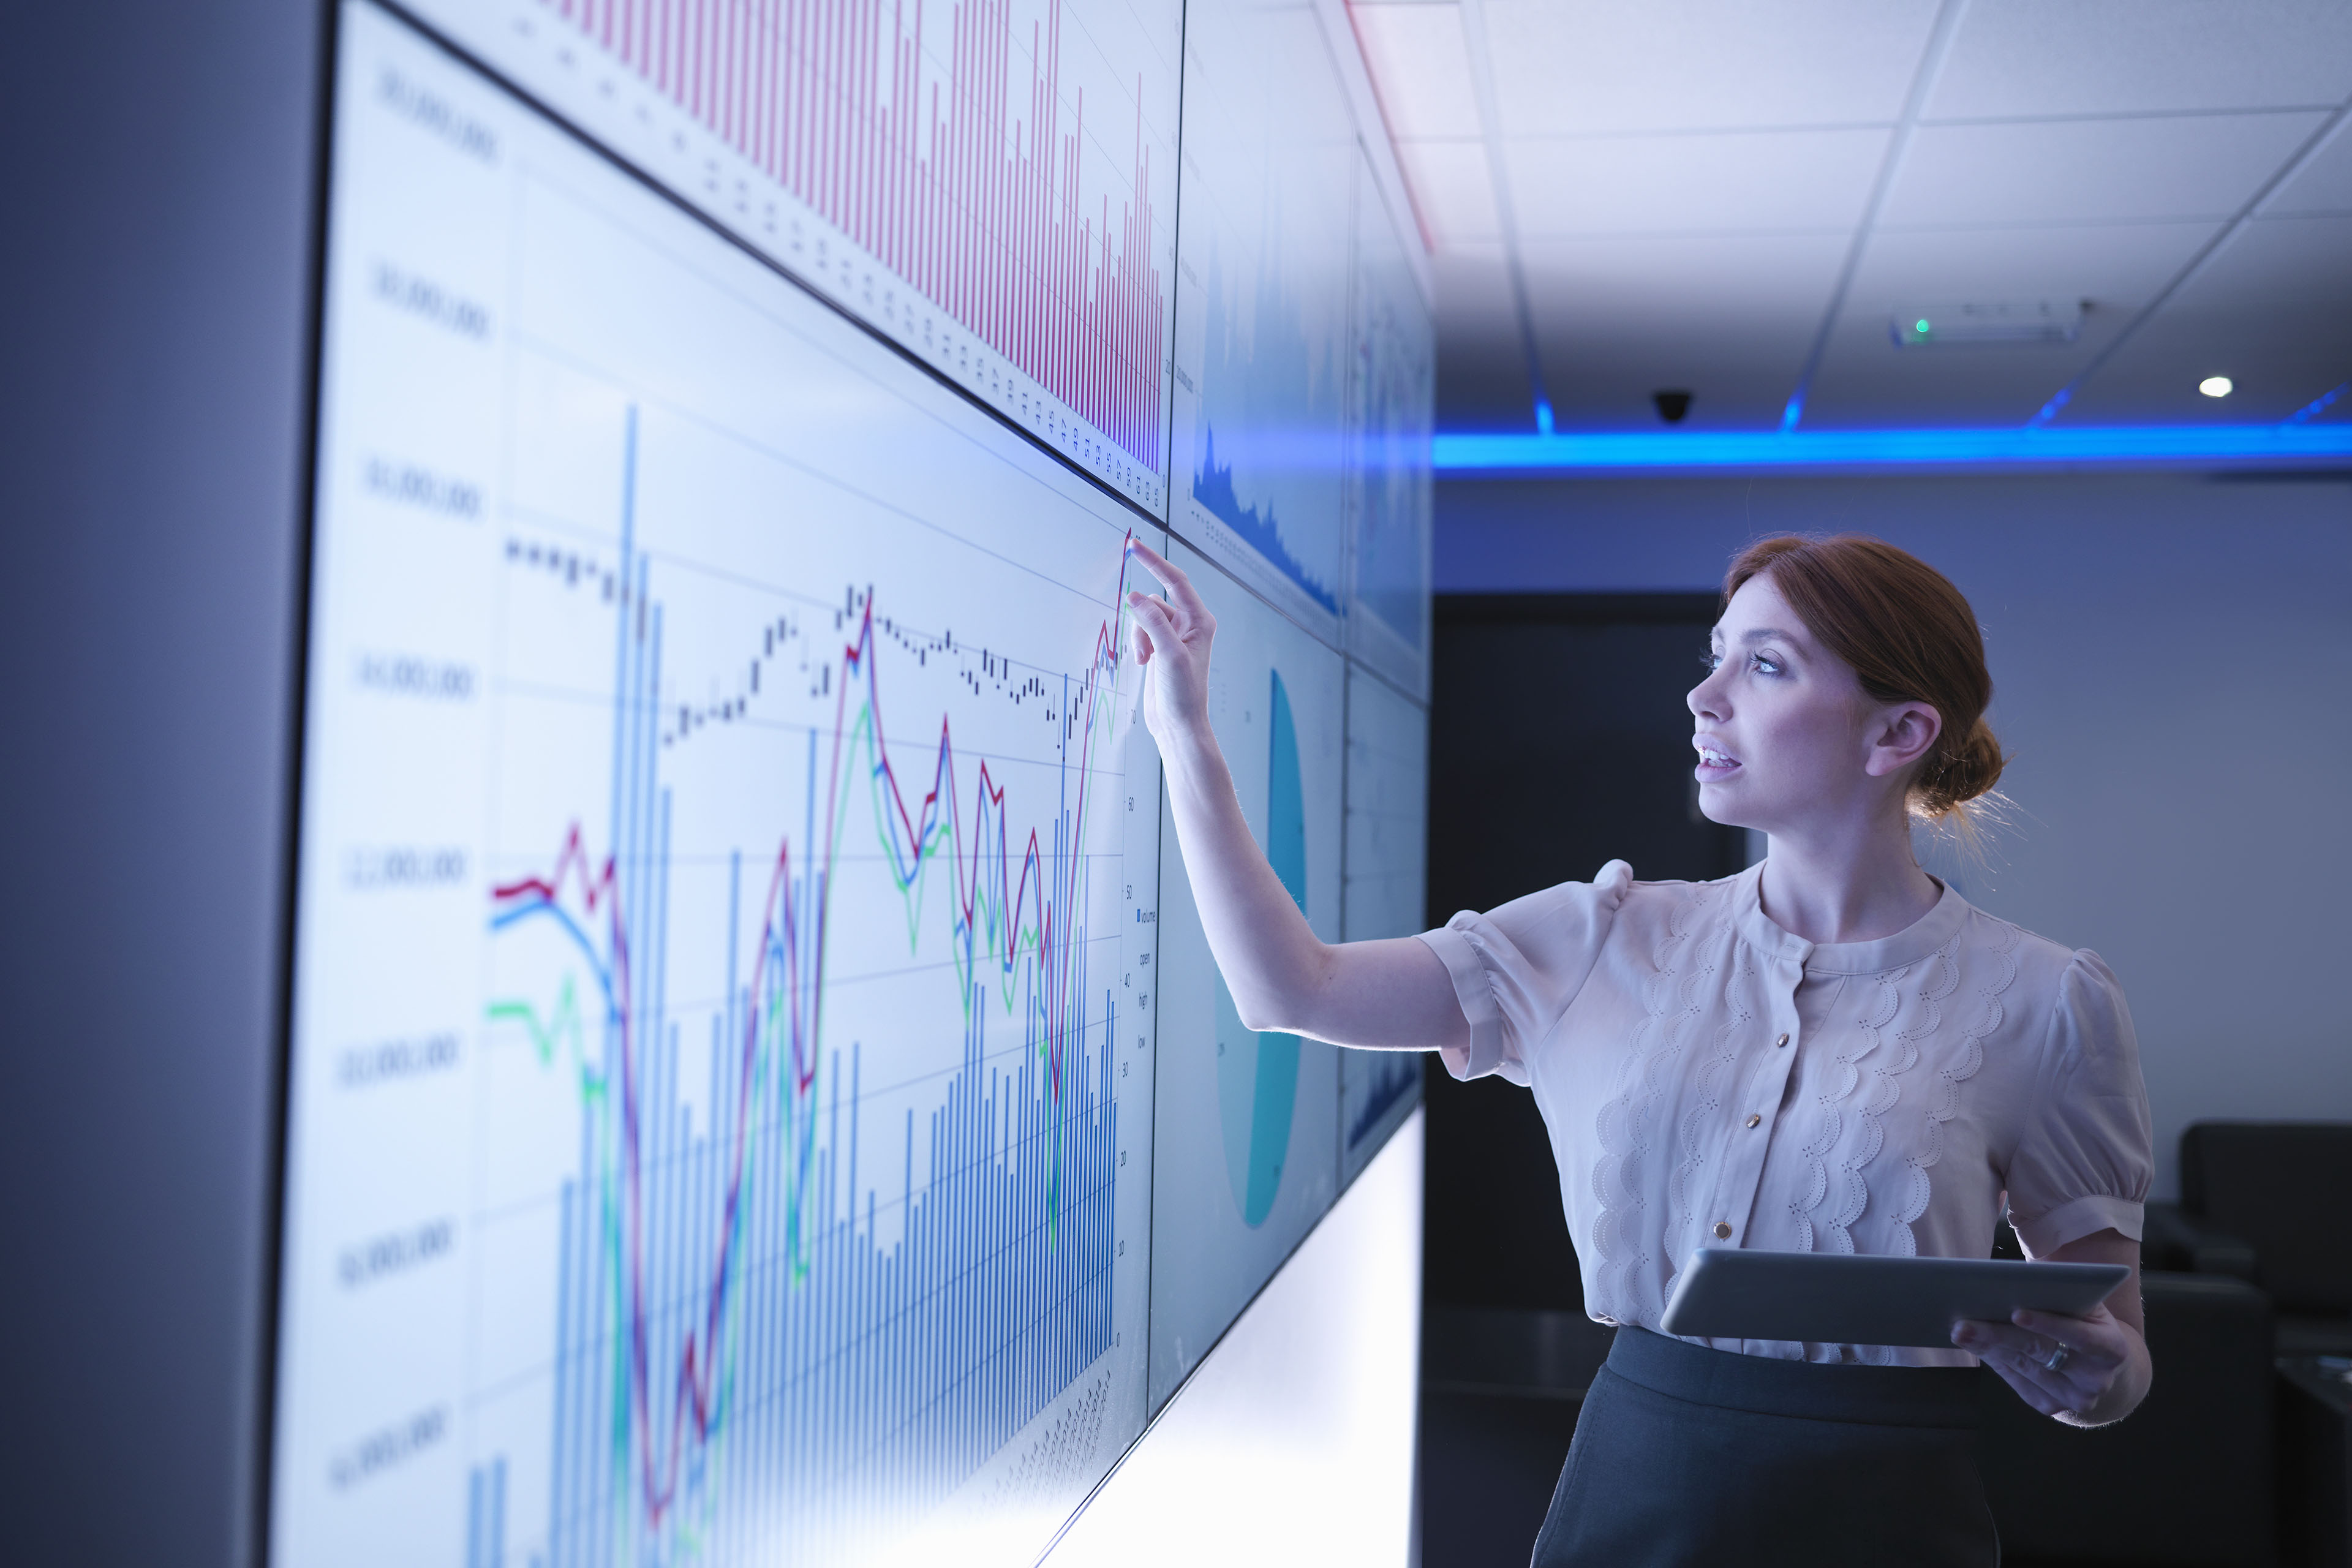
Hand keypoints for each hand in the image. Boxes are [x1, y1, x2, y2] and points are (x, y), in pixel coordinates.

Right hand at [1123, 540, 1215, 749]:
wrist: (1178, 724)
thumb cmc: (1184, 694)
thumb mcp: (1168, 654)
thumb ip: (1152, 622)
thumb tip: (1135, 596)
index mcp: (1200, 620)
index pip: (1175, 581)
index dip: (1154, 562)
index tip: (1134, 547)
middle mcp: (1189, 624)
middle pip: (1155, 602)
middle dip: (1143, 621)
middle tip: (1145, 649)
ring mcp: (1173, 636)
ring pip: (1144, 617)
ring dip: (1139, 636)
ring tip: (1144, 660)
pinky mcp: (1160, 647)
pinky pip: (1141, 631)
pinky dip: (1137, 644)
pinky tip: (1142, 663)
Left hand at [1953, 1302, 2133, 1423]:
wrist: (2099, 1361)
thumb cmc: (2083, 1318)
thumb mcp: (2084, 1303)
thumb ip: (2060, 1293)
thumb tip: (2010, 1282)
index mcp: (2112, 1348)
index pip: (2079, 1336)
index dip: (2048, 1324)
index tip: (2015, 1312)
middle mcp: (2096, 1379)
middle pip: (2041, 1353)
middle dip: (1999, 1335)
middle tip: (1964, 1323)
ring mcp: (2073, 1398)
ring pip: (2023, 1367)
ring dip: (1988, 1347)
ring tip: (1960, 1330)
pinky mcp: (2050, 1406)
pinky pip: (2016, 1381)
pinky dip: (1994, 1360)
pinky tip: (1975, 1344)